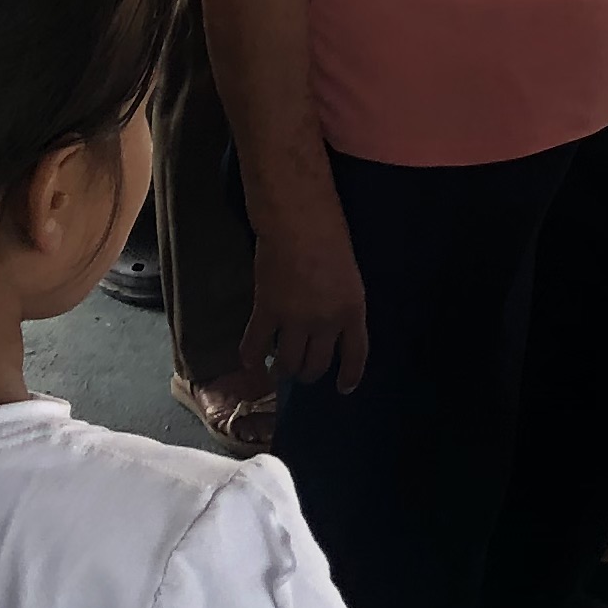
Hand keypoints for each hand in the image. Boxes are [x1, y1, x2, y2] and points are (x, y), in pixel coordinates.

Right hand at [247, 211, 373, 396]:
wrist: (299, 219)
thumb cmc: (329, 234)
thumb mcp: (349, 274)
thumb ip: (341, 303)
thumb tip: (328, 325)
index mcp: (353, 310)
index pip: (356, 354)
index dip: (350, 376)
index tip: (343, 388)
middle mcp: (326, 322)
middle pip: (317, 365)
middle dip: (309, 374)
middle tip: (302, 372)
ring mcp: (295, 320)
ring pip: (288, 363)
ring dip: (283, 370)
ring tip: (278, 370)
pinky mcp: (266, 312)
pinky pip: (256, 345)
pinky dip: (252, 358)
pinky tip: (251, 361)